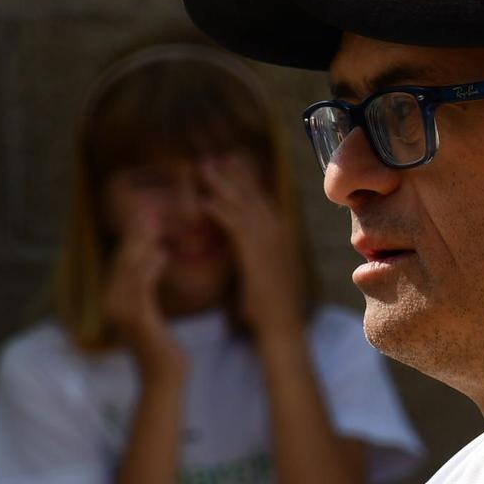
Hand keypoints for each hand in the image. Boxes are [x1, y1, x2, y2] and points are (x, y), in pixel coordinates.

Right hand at [102, 210, 182, 375]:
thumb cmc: (163, 346)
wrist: (164, 378)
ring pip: (129, 269)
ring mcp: (120, 312)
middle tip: (147, 209)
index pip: (121, 262)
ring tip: (154, 224)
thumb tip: (158, 255)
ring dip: (141, 245)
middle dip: (134, 234)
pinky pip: (141, 287)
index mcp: (113, 301)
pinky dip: (149, 268)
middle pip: (122, 260)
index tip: (144, 214)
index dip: (131, 236)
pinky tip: (161, 255)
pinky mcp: (136, 319)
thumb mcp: (154, 310)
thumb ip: (150, 285)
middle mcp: (110, 304)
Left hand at [200, 156, 303, 343]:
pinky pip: (234, 226)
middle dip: (232, 175)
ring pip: (242, 205)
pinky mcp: (255, 255)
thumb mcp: (264, 271)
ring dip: (221, 185)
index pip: (262, 199)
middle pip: (252, 195)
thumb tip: (243, 245)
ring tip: (203, 169)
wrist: (280, 325)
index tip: (230, 164)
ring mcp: (268, 242)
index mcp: (280, 236)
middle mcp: (276, 233)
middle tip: (212, 158)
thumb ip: (253, 253)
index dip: (245, 181)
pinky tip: (202, 202)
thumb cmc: (270, 304)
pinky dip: (219, 211)